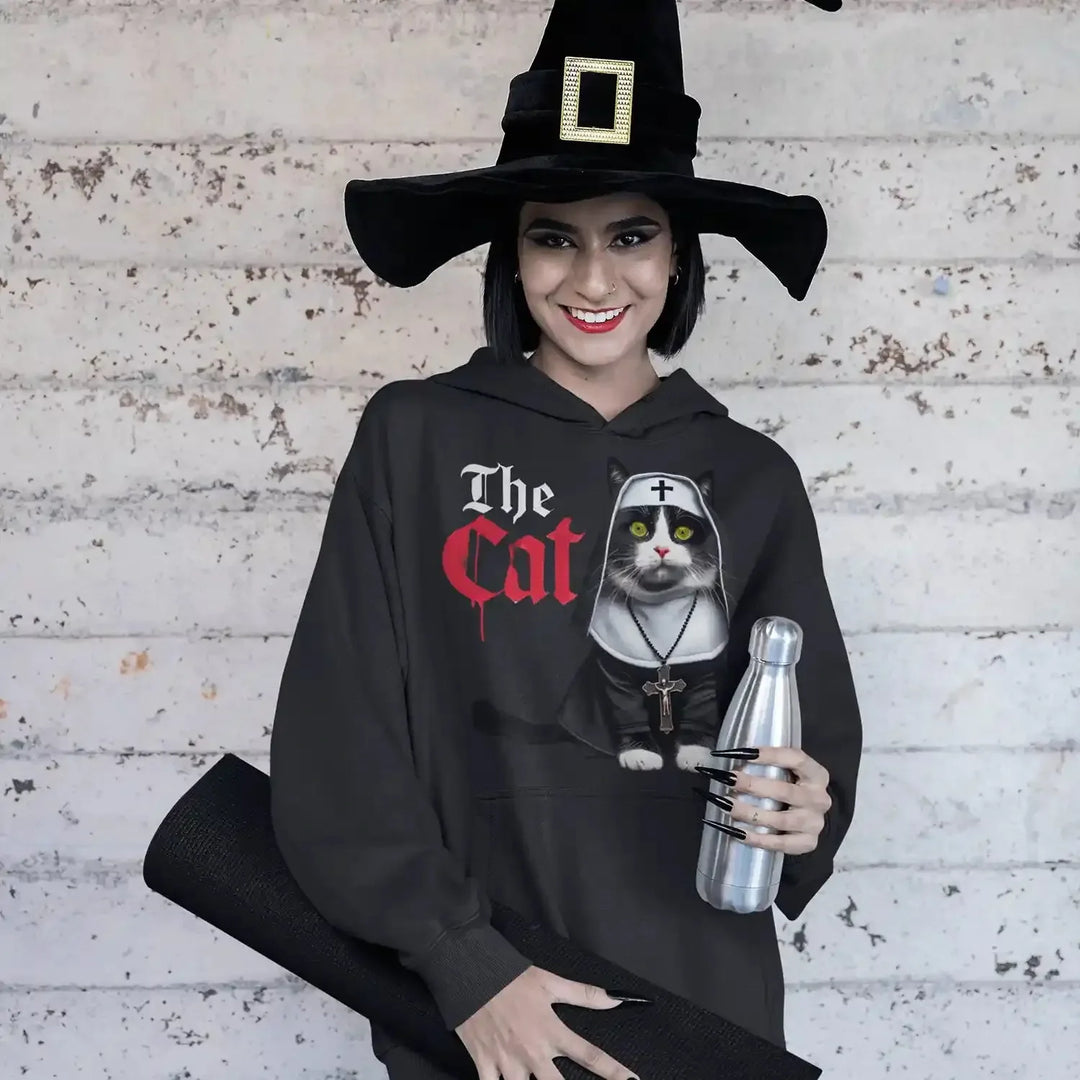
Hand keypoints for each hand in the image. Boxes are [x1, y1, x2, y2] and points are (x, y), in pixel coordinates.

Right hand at [454, 965, 641, 1079]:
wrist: (472, 972)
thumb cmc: (512, 978)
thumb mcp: (550, 983)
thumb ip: (585, 995)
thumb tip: (617, 999)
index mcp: (552, 1031)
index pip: (590, 1055)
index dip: (614, 1072)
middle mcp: (533, 1052)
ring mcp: (508, 1062)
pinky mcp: (485, 1064)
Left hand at [705, 746, 830, 854]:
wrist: (810, 818)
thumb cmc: (792, 788)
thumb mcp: (790, 772)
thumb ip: (768, 765)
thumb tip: (729, 756)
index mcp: (817, 775)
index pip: (796, 759)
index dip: (770, 754)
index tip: (742, 752)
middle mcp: (819, 799)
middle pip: (784, 791)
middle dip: (752, 785)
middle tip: (727, 779)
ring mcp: (814, 823)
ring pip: (780, 820)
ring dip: (749, 813)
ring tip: (726, 806)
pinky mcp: (807, 843)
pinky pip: (779, 843)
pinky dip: (756, 839)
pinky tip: (736, 832)